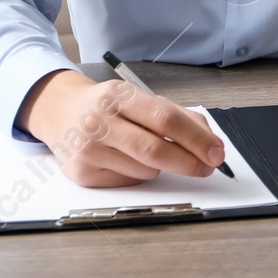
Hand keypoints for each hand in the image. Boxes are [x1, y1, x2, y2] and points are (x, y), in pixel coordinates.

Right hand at [18, 69, 226, 186]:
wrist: (60, 112)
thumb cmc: (108, 106)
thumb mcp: (139, 98)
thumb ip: (177, 116)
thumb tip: (209, 142)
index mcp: (118, 95)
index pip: (165, 119)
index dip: (196, 138)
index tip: (216, 152)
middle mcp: (99, 121)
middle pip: (155, 150)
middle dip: (189, 162)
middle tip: (207, 167)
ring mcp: (88, 149)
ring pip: (144, 170)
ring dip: (160, 167)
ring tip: (148, 151)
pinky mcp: (82, 173)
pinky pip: (128, 181)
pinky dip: (138, 174)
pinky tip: (125, 159)